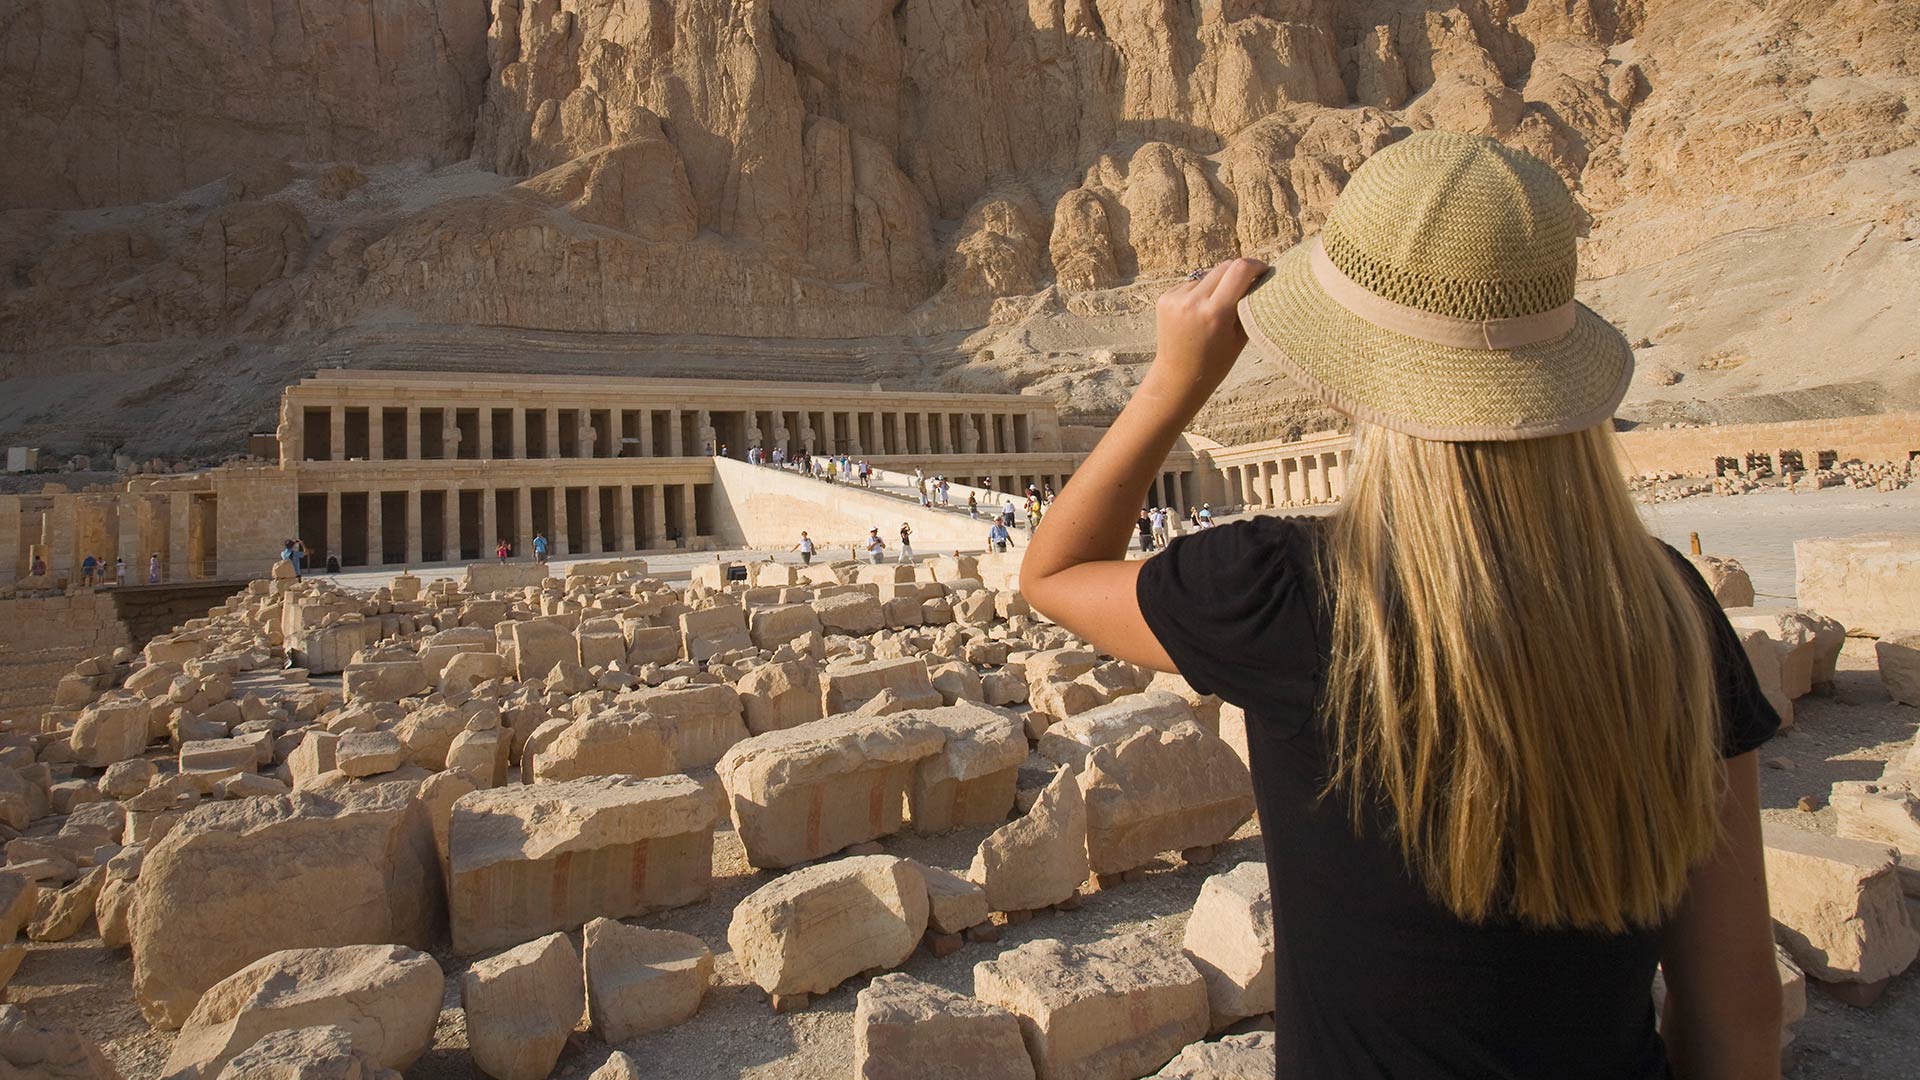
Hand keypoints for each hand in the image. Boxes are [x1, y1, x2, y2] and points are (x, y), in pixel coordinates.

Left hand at [1144, 257, 1268, 406]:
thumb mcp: (1240, 337)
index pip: (1240, 269)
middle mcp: (1193, 301)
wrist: (1178, 377)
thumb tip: (1260, 278)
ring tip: (1219, 308)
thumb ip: (1250, 305)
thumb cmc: (1215, 363)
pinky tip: (1200, 313)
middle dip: (1240, 272)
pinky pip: (1192, 284)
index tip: (1264, 271)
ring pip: (1208, 275)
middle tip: (1249, 284)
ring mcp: (1175, 298)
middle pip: (1225, 267)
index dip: (1257, 265)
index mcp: (1215, 313)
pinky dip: (1202, 292)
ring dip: (1219, 283)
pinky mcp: (1165, 297)